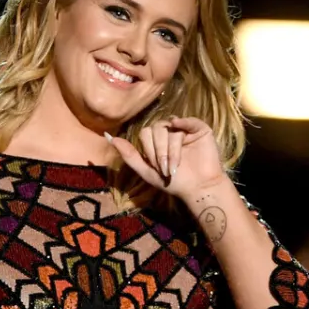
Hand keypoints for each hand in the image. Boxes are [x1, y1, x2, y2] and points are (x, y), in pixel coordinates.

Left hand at [105, 117, 228, 202]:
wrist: (198, 188)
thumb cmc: (174, 182)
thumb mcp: (147, 171)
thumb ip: (129, 155)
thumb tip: (109, 137)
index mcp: (156, 140)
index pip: (145, 133)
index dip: (149, 150)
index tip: (157, 168)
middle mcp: (169, 131)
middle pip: (156, 129)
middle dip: (159, 151)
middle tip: (166, 168)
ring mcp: (184, 129)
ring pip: (170, 128)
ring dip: (171, 149)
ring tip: (175, 166)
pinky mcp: (199, 129)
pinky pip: (188, 120)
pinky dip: (183, 123)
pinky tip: (179, 130)